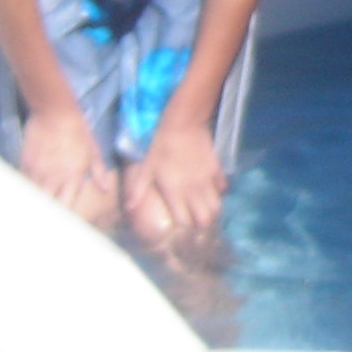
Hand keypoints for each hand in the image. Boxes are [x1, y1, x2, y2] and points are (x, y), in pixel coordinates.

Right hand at [18, 106, 119, 230]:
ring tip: (32, 220)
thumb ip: (98, 170)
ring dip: (33, 208)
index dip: (65, 220)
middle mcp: (55, 178)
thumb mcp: (93, 149)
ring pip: (33, 198)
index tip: (64, 230)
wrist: (54, 111)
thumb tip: (104, 188)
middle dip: (47, 219)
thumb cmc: (78, 129)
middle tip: (45, 230)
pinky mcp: (25, 164)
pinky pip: (22, 184)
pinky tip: (22, 200)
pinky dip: (23, 193)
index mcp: (73, 176)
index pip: (68, 206)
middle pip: (47, 207)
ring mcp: (38, 171)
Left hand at [123, 117, 226, 247]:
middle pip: (204, 219)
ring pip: (216, 208)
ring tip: (204, 213)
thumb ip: (138, 189)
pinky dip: (218, 194)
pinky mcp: (216, 170)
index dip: (182, 228)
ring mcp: (207, 181)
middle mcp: (193, 190)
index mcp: (175, 191)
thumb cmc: (161, 146)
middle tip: (194, 224)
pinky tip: (211, 192)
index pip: (184, 221)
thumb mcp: (146, 167)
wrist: (184, 123)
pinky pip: (222, 188)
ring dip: (211, 213)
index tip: (178, 227)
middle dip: (200, 226)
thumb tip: (129, 209)